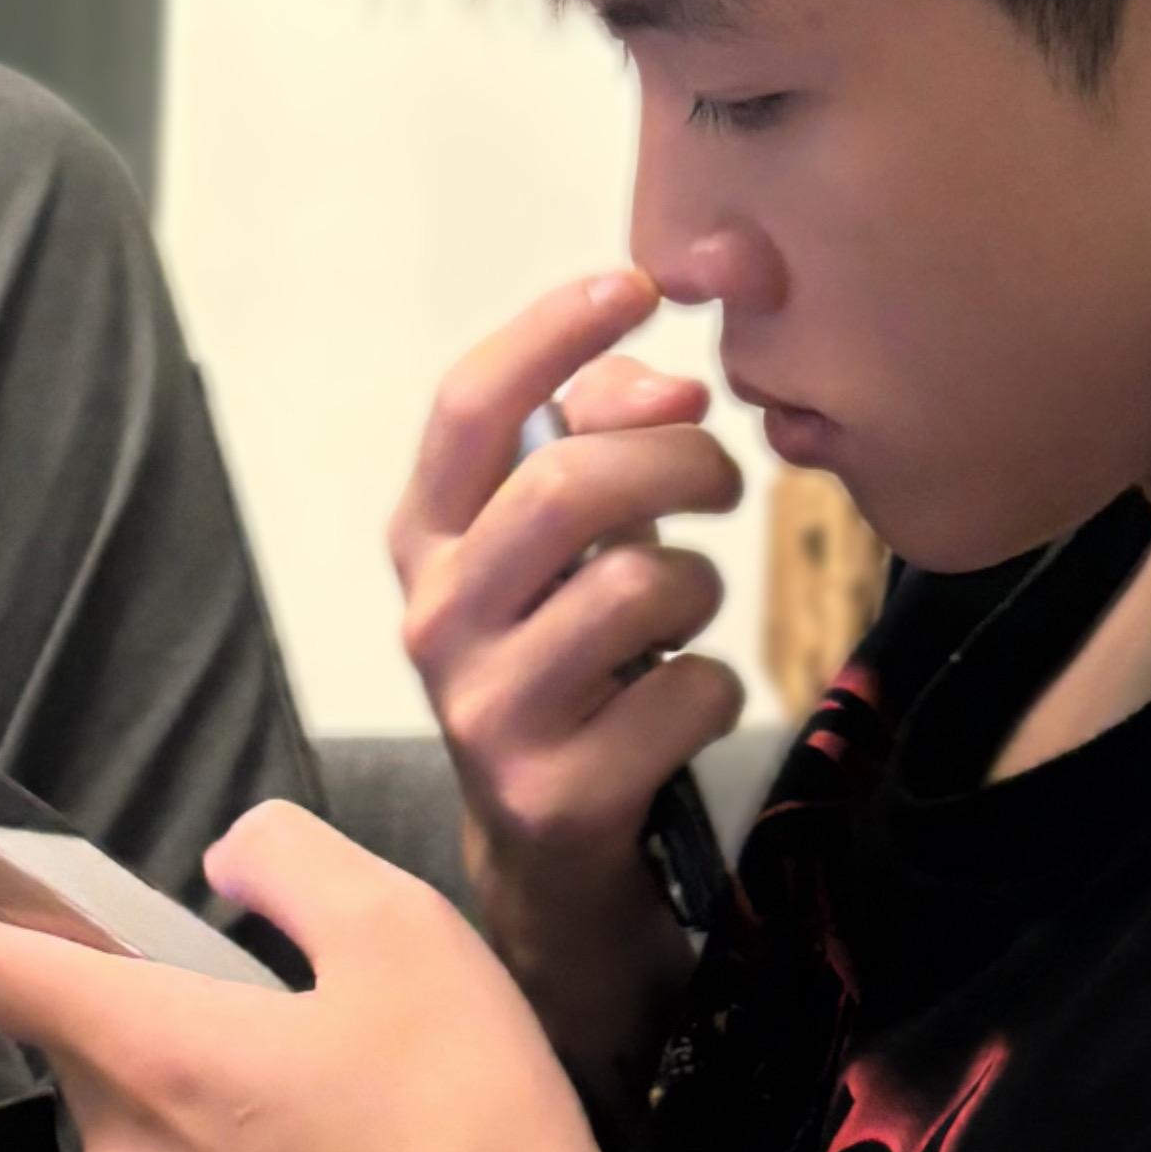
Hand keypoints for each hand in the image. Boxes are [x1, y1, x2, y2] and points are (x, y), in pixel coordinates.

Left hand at [0, 799, 670, 1151]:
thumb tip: (225, 864)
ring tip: (331, 1046)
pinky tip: (339, 1132)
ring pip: (139, 1101)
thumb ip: (292, 862)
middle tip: (250, 946)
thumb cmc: (474, 1129)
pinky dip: (227, 1128)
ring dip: (194, 1053)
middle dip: (129, 970)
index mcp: (150, 1055)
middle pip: (77, 1027)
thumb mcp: (406, 936)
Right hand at [391, 269, 745, 1105]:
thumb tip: (666, 384)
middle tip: (723, 479)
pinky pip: (688, 692)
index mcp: (427, 544)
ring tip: (686, 617)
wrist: (550, 868)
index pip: (468, 408)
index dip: (552, 331)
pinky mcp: (557, 795)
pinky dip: (716, 688)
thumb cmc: (571, 672)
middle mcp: (435, 623)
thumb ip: (598, 444)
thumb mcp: (564, 553)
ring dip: (702, 588)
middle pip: (565, 491)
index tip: (638, 284)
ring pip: (639, 588)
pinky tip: (683, 709)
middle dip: (675, 464)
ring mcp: (489, 715)